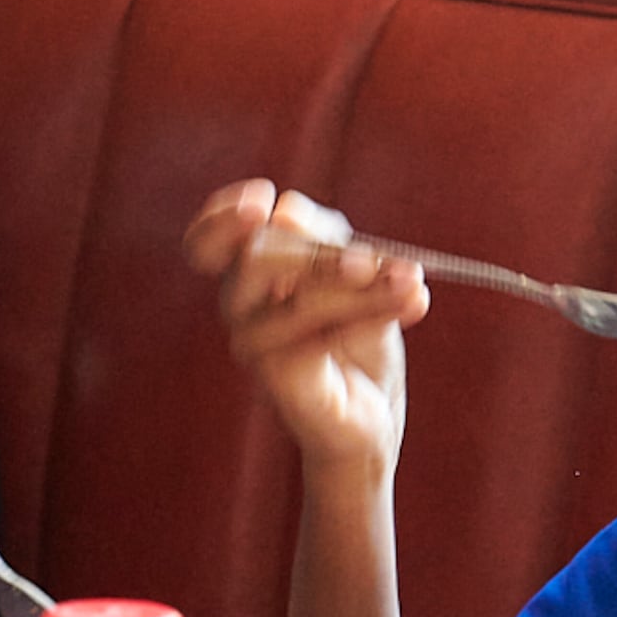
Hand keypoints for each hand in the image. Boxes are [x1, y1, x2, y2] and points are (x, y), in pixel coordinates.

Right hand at [182, 181, 427, 483]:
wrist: (373, 415)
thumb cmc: (358, 339)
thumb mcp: (351, 271)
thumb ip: (324, 239)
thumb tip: (286, 210)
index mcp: (248, 276)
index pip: (205, 242)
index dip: (221, 217)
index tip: (264, 200)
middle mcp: (240, 309)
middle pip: (256, 256)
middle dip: (322, 252)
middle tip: (373, 261)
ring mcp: (254, 347)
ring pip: (294, 295)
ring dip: (361, 287)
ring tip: (411, 283)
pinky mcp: (278, 381)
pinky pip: (316, 335)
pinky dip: (369, 313)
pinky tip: (410, 306)